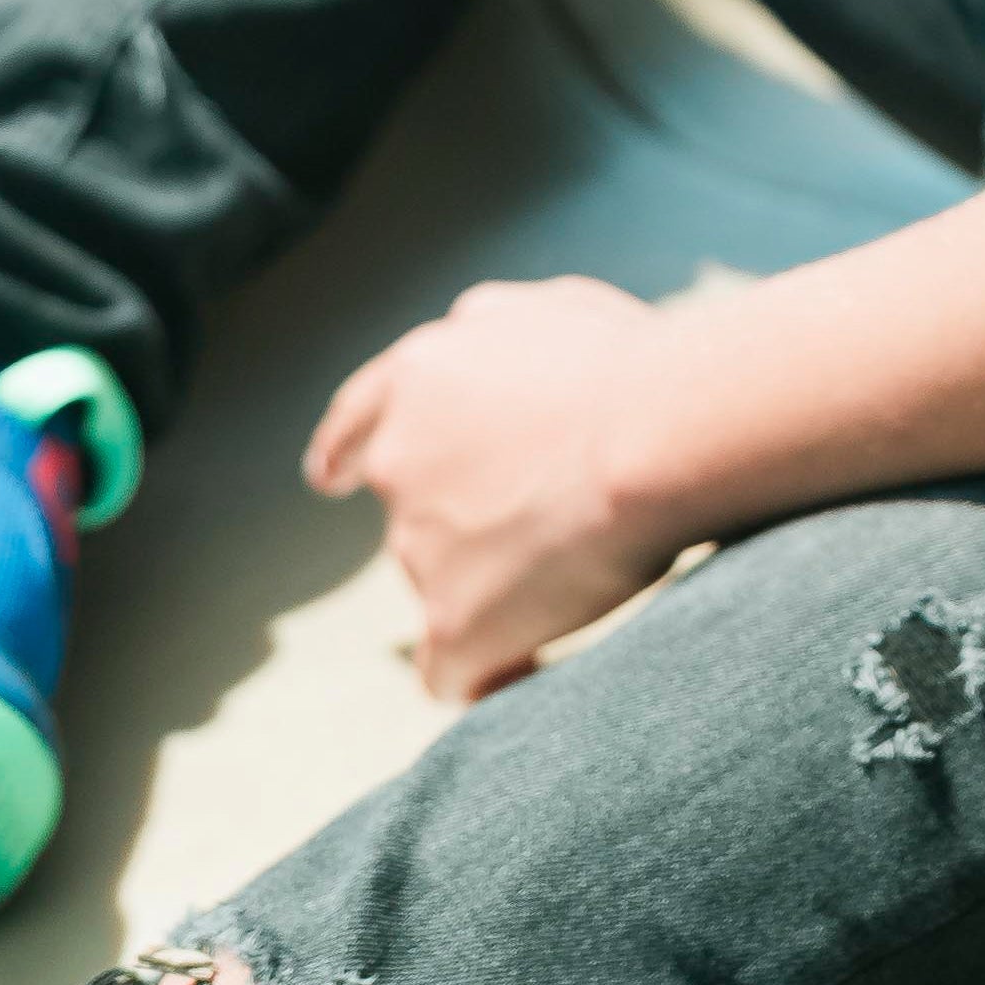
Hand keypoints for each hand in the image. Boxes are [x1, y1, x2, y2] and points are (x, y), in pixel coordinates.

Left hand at [306, 273, 680, 701]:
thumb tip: (469, 345)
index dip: (342, 454)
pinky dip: (486, 674)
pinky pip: (452, 670)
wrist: (656, 433)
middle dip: (469, 520)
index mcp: (417, 378)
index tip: (328, 480)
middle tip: (559, 514)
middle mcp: (398, 462)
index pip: (355, 423)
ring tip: (587, 561)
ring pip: (448, 583)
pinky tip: (523, 672)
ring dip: (498, 582)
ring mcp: (418, 546)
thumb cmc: (625, 364)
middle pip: (418, 512)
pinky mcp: (453, 619)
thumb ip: (491, 334)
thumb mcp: (547, 310)